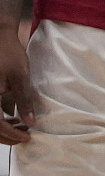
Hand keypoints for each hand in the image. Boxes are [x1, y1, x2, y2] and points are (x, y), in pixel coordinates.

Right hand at [0, 28, 37, 144]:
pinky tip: (14, 118)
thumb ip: (24, 100)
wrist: (0, 38)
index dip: (11, 134)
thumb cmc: (9, 54)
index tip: (26, 137)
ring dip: (3, 128)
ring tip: (22, 127)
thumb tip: (31, 122)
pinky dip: (0, 119)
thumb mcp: (20, 77)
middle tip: (24, 136)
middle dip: (7, 135)